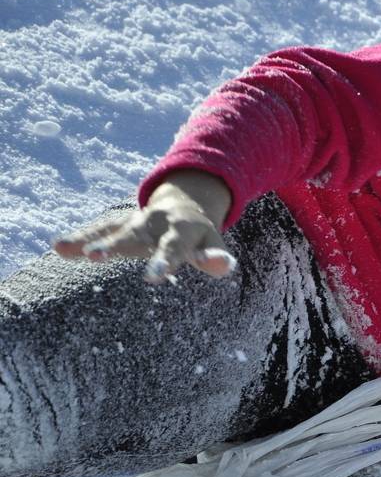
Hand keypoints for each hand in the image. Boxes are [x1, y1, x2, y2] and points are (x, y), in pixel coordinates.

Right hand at [53, 170, 236, 283]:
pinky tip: (60, 247)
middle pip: (135, 236)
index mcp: (181, 229)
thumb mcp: (213, 243)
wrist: (185, 202)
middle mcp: (155, 223)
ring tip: (69, 250)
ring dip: (93, 240)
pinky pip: (98, 230)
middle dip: (116, 245)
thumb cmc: (199, 234)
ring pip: (112, 230)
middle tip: (96, 256)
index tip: (155, 275)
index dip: (165, 259)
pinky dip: (80, 238)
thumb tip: (224, 266)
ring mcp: (135, 223)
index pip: (174, 246)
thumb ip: (217, 257)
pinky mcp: (119, 224)